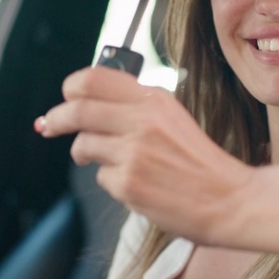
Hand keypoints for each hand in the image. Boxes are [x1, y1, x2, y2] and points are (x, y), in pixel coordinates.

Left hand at [36, 67, 255, 243]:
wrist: (229, 199)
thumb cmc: (201, 162)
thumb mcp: (173, 119)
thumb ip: (137, 107)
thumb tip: (90, 102)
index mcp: (155, 99)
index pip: (95, 78)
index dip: (72, 86)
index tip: (66, 95)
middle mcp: (142, 121)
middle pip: (78, 110)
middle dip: (56, 118)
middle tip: (49, 124)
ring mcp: (133, 154)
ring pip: (83, 145)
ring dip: (84, 153)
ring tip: (99, 159)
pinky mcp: (128, 184)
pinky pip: (102, 178)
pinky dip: (112, 181)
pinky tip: (136, 183)